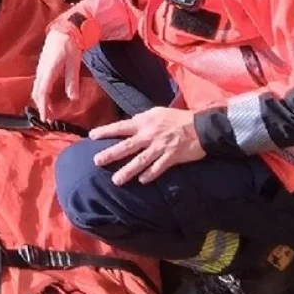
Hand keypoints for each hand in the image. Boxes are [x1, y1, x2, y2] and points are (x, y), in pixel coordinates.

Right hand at [31, 30, 81, 119]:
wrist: (63, 30)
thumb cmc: (70, 45)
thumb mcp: (74, 63)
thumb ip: (72, 81)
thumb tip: (73, 99)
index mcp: (48, 70)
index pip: (43, 93)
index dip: (43, 106)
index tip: (45, 118)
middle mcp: (41, 70)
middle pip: (37, 93)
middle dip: (42, 106)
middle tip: (49, 118)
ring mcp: (40, 68)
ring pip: (36, 88)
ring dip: (41, 100)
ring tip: (49, 110)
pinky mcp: (42, 66)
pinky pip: (39, 83)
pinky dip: (41, 93)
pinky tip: (48, 97)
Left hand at [89, 107, 204, 185]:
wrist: (201, 126)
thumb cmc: (178, 118)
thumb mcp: (157, 113)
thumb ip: (143, 120)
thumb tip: (129, 125)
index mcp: (145, 122)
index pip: (121, 126)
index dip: (106, 131)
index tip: (92, 136)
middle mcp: (150, 135)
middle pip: (127, 146)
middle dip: (111, 154)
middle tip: (96, 162)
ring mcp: (160, 147)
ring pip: (140, 161)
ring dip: (127, 171)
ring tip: (116, 181)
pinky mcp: (172, 157)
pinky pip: (158, 168)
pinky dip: (150, 174)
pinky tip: (142, 181)